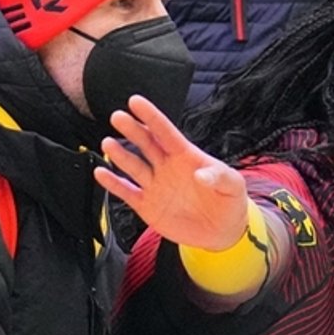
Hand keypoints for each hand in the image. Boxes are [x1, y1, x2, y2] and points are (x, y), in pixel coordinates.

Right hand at [96, 95, 249, 247]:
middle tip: (118, 117)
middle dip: (132, 130)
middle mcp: (167, 167)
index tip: (136, 102)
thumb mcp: (233, 186)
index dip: (151, 117)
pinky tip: (101, 173)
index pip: (166, 132)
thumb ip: (219, 177)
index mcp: (186, 156)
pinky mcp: (147, 205)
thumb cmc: (229, 202)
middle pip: (146, 144)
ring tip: (107, 143)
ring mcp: (155, 185)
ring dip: (120, 154)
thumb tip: (200, 175)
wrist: (222, 232)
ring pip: (133, 165)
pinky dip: (113, 183)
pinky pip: (127, 192)